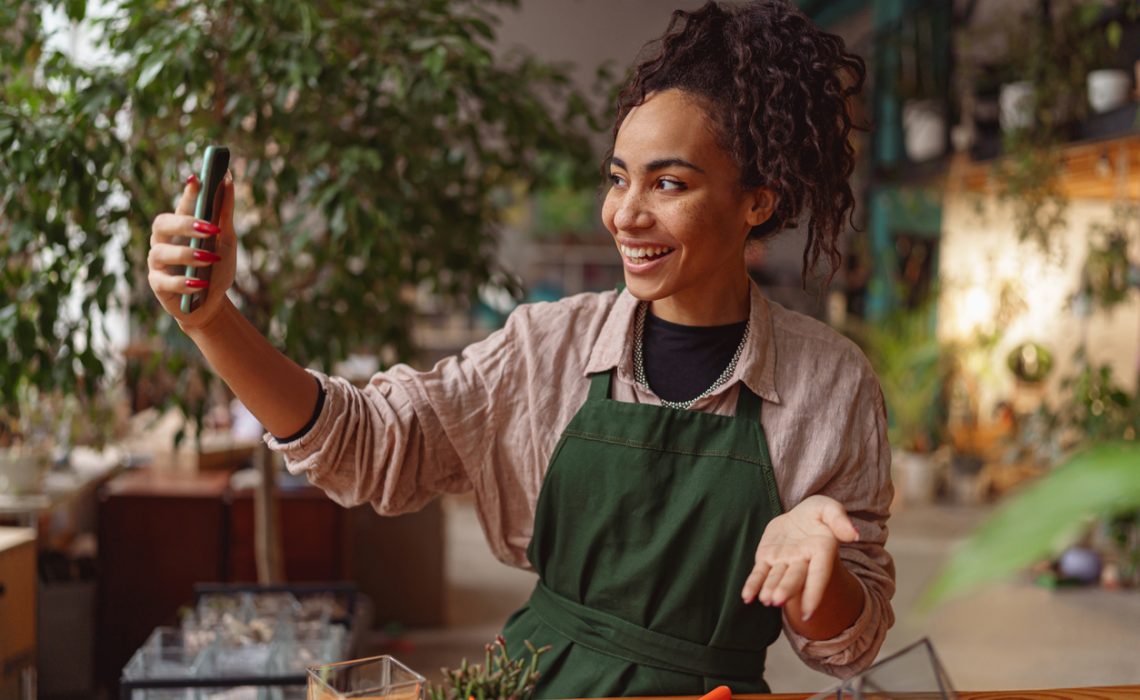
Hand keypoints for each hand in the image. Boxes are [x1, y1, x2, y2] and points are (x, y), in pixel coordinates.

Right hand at [147, 172, 236, 330]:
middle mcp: (164, 241)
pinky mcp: (158, 285)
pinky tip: (200, 283)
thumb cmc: (217, 268)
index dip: (188, 193)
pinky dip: (184, 282)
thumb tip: (228, 181)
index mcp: (181, 226)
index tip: (198, 180)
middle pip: (162, 223)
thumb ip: (224, 213)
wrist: (213, 303)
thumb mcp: (226, 241)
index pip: (181, 204)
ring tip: (210, 259)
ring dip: (186, 254)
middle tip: (210, 228)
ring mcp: (158, 263)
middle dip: (184, 224)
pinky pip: (165, 281)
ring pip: (161, 252)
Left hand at [741, 495, 858, 620]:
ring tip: (765, 600)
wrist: (799, 518)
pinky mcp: (766, 559)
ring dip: (770, 589)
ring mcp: (783, 562)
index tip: (808, 612)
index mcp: (821, 551)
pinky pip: (759, 573)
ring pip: (776, 577)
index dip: (814, 592)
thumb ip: (839, 519)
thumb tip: (854, 534)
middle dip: (787, 589)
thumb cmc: (817, 514)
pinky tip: (746, 597)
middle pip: (795, 577)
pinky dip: (753, 585)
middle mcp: (802, 561)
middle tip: (777, 600)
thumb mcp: (828, 508)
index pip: (819, 573)